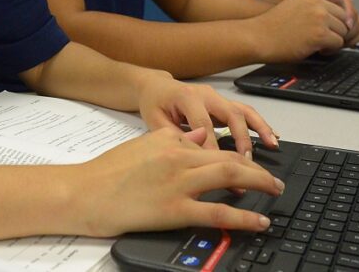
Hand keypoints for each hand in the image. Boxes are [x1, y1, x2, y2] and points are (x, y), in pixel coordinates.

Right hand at [74, 127, 284, 236]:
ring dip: (259, 183)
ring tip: (274, 192)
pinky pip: (218, 211)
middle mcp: (179, 158)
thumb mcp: (143, 144)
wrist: (84, 192)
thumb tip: (200, 136)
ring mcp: (179, 183)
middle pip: (229, 158)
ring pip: (230, 176)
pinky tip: (259, 221)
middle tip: (274, 179)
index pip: (213, 145)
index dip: (237, 155)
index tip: (250, 165)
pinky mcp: (175, 209)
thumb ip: (174, 139)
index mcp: (171, 142)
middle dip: (257, 168)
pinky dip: (244, 216)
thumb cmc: (107, 172)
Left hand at [135, 73, 278, 154]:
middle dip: (242, 139)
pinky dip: (259, 124)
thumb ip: (173, 138)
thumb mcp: (155, 122)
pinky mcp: (222, 102)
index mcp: (187, 98)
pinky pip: (244, 111)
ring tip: (272, 145)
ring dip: (259, 128)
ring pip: (242, 110)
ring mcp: (216, 97)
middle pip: (230, 115)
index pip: (204, 125)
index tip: (220, 171)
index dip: (213, 148)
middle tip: (249, 162)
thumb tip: (194, 158)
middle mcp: (206, 95)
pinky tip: (272, 136)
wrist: (155, 86)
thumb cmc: (154, 105)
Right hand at [251, 0, 358, 61]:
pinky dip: (331, 50)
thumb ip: (317, 5)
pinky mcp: (319, 34)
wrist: (258, 37)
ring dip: (335, 40)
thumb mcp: (296, 5)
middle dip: (340, 30)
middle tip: (328, 38)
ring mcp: (318, 17)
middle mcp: (316, 1)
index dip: (348, 9)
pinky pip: (338, 43)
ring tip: (318, 43)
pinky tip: (317, 49)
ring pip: (344, 31)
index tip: (348, 20)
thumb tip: (347, 18)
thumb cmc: (274, 26)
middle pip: (345, 17)